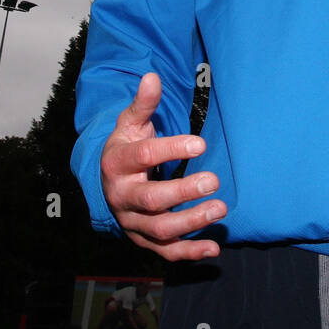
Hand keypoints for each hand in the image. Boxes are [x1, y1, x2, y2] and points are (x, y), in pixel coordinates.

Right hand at [100, 72, 224, 260]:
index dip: (171, 149)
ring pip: (160, 229)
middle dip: (183, 193)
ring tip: (221, 208)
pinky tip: (214, 248)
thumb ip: (143, 103)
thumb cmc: (127, 146)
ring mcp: (131, 222)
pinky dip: (189, 253)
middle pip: (150, 199)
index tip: (201, 144)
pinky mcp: (143, 239)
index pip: (143, 157)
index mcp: (117, 164)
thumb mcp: (130, 123)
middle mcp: (121, 196)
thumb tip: (152, 76)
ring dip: (191, 222)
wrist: (108, 181)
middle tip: (214, 181)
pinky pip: (165, 251)